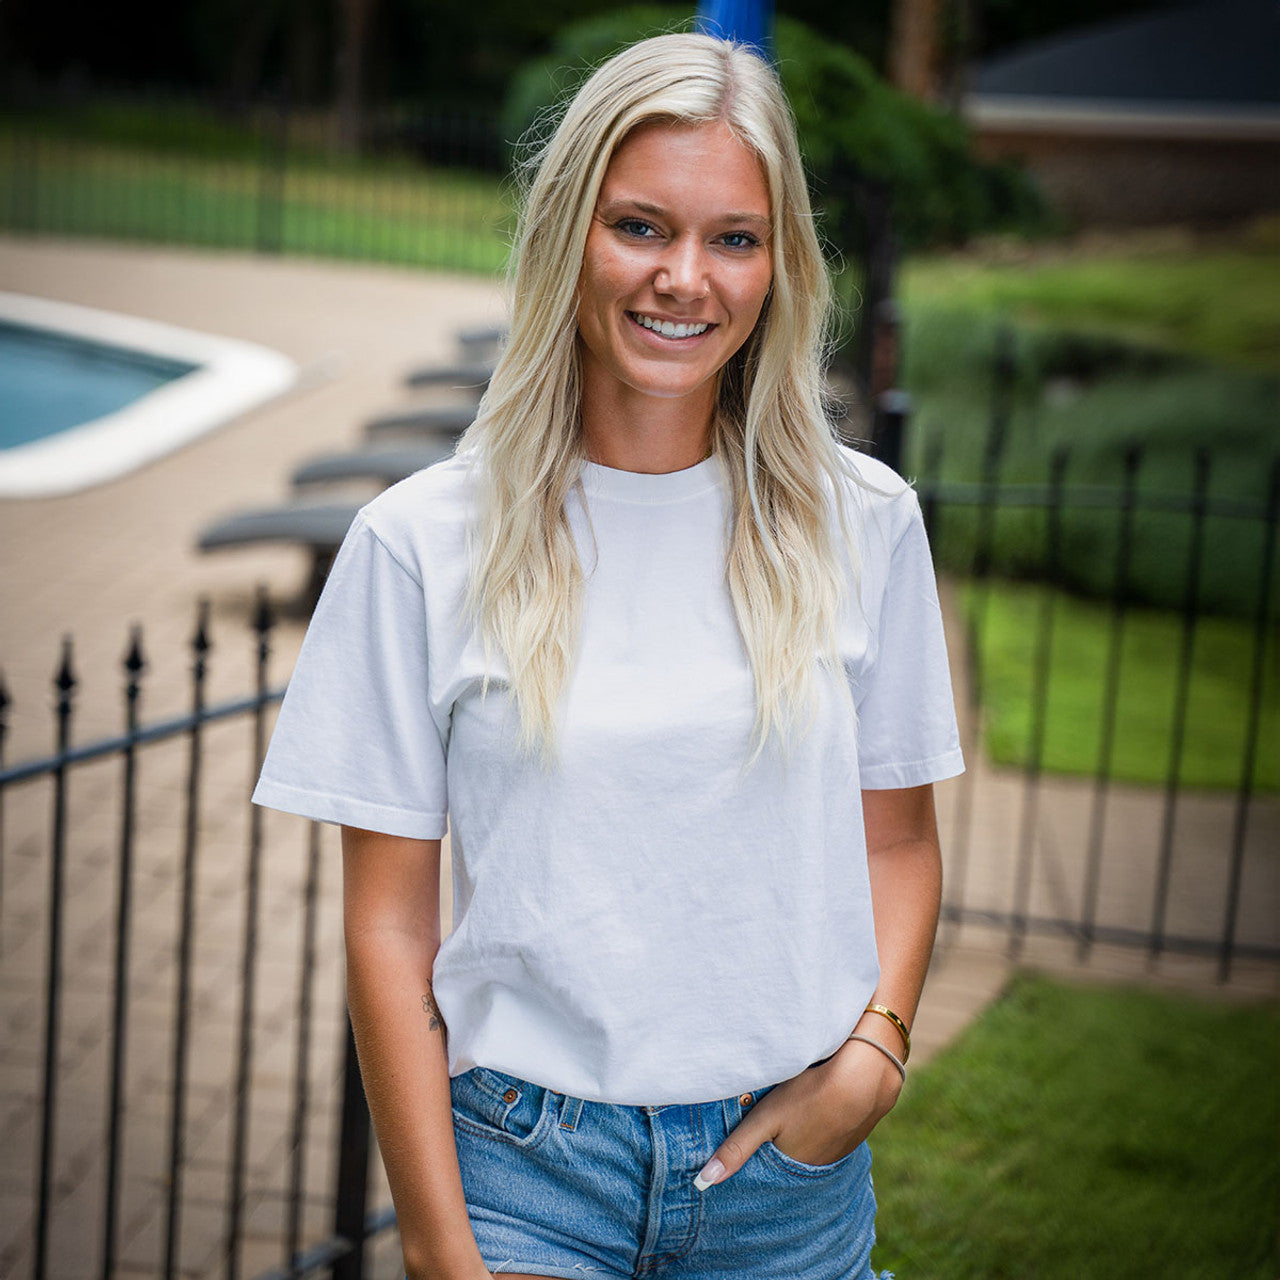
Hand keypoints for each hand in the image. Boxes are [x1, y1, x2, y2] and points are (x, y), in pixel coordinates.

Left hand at [694, 1038, 903, 1188]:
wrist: (866, 1076)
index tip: (742, 1161)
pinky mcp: (855, 1130)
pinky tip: (818, 1107)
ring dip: (802, 1136)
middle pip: (790, 1159)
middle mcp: (819, 1166)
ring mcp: (841, 1149)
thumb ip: (737, 1148)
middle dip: (777, 1151)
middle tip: (768, 1132)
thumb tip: (703, 1182)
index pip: (769, 1173)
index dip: (756, 1165)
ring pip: (811, 1146)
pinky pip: (831, 1133)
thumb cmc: (810, 1095)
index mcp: (795, 1167)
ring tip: (793, 1119)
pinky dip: (821, 1124)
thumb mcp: (766, 1118)